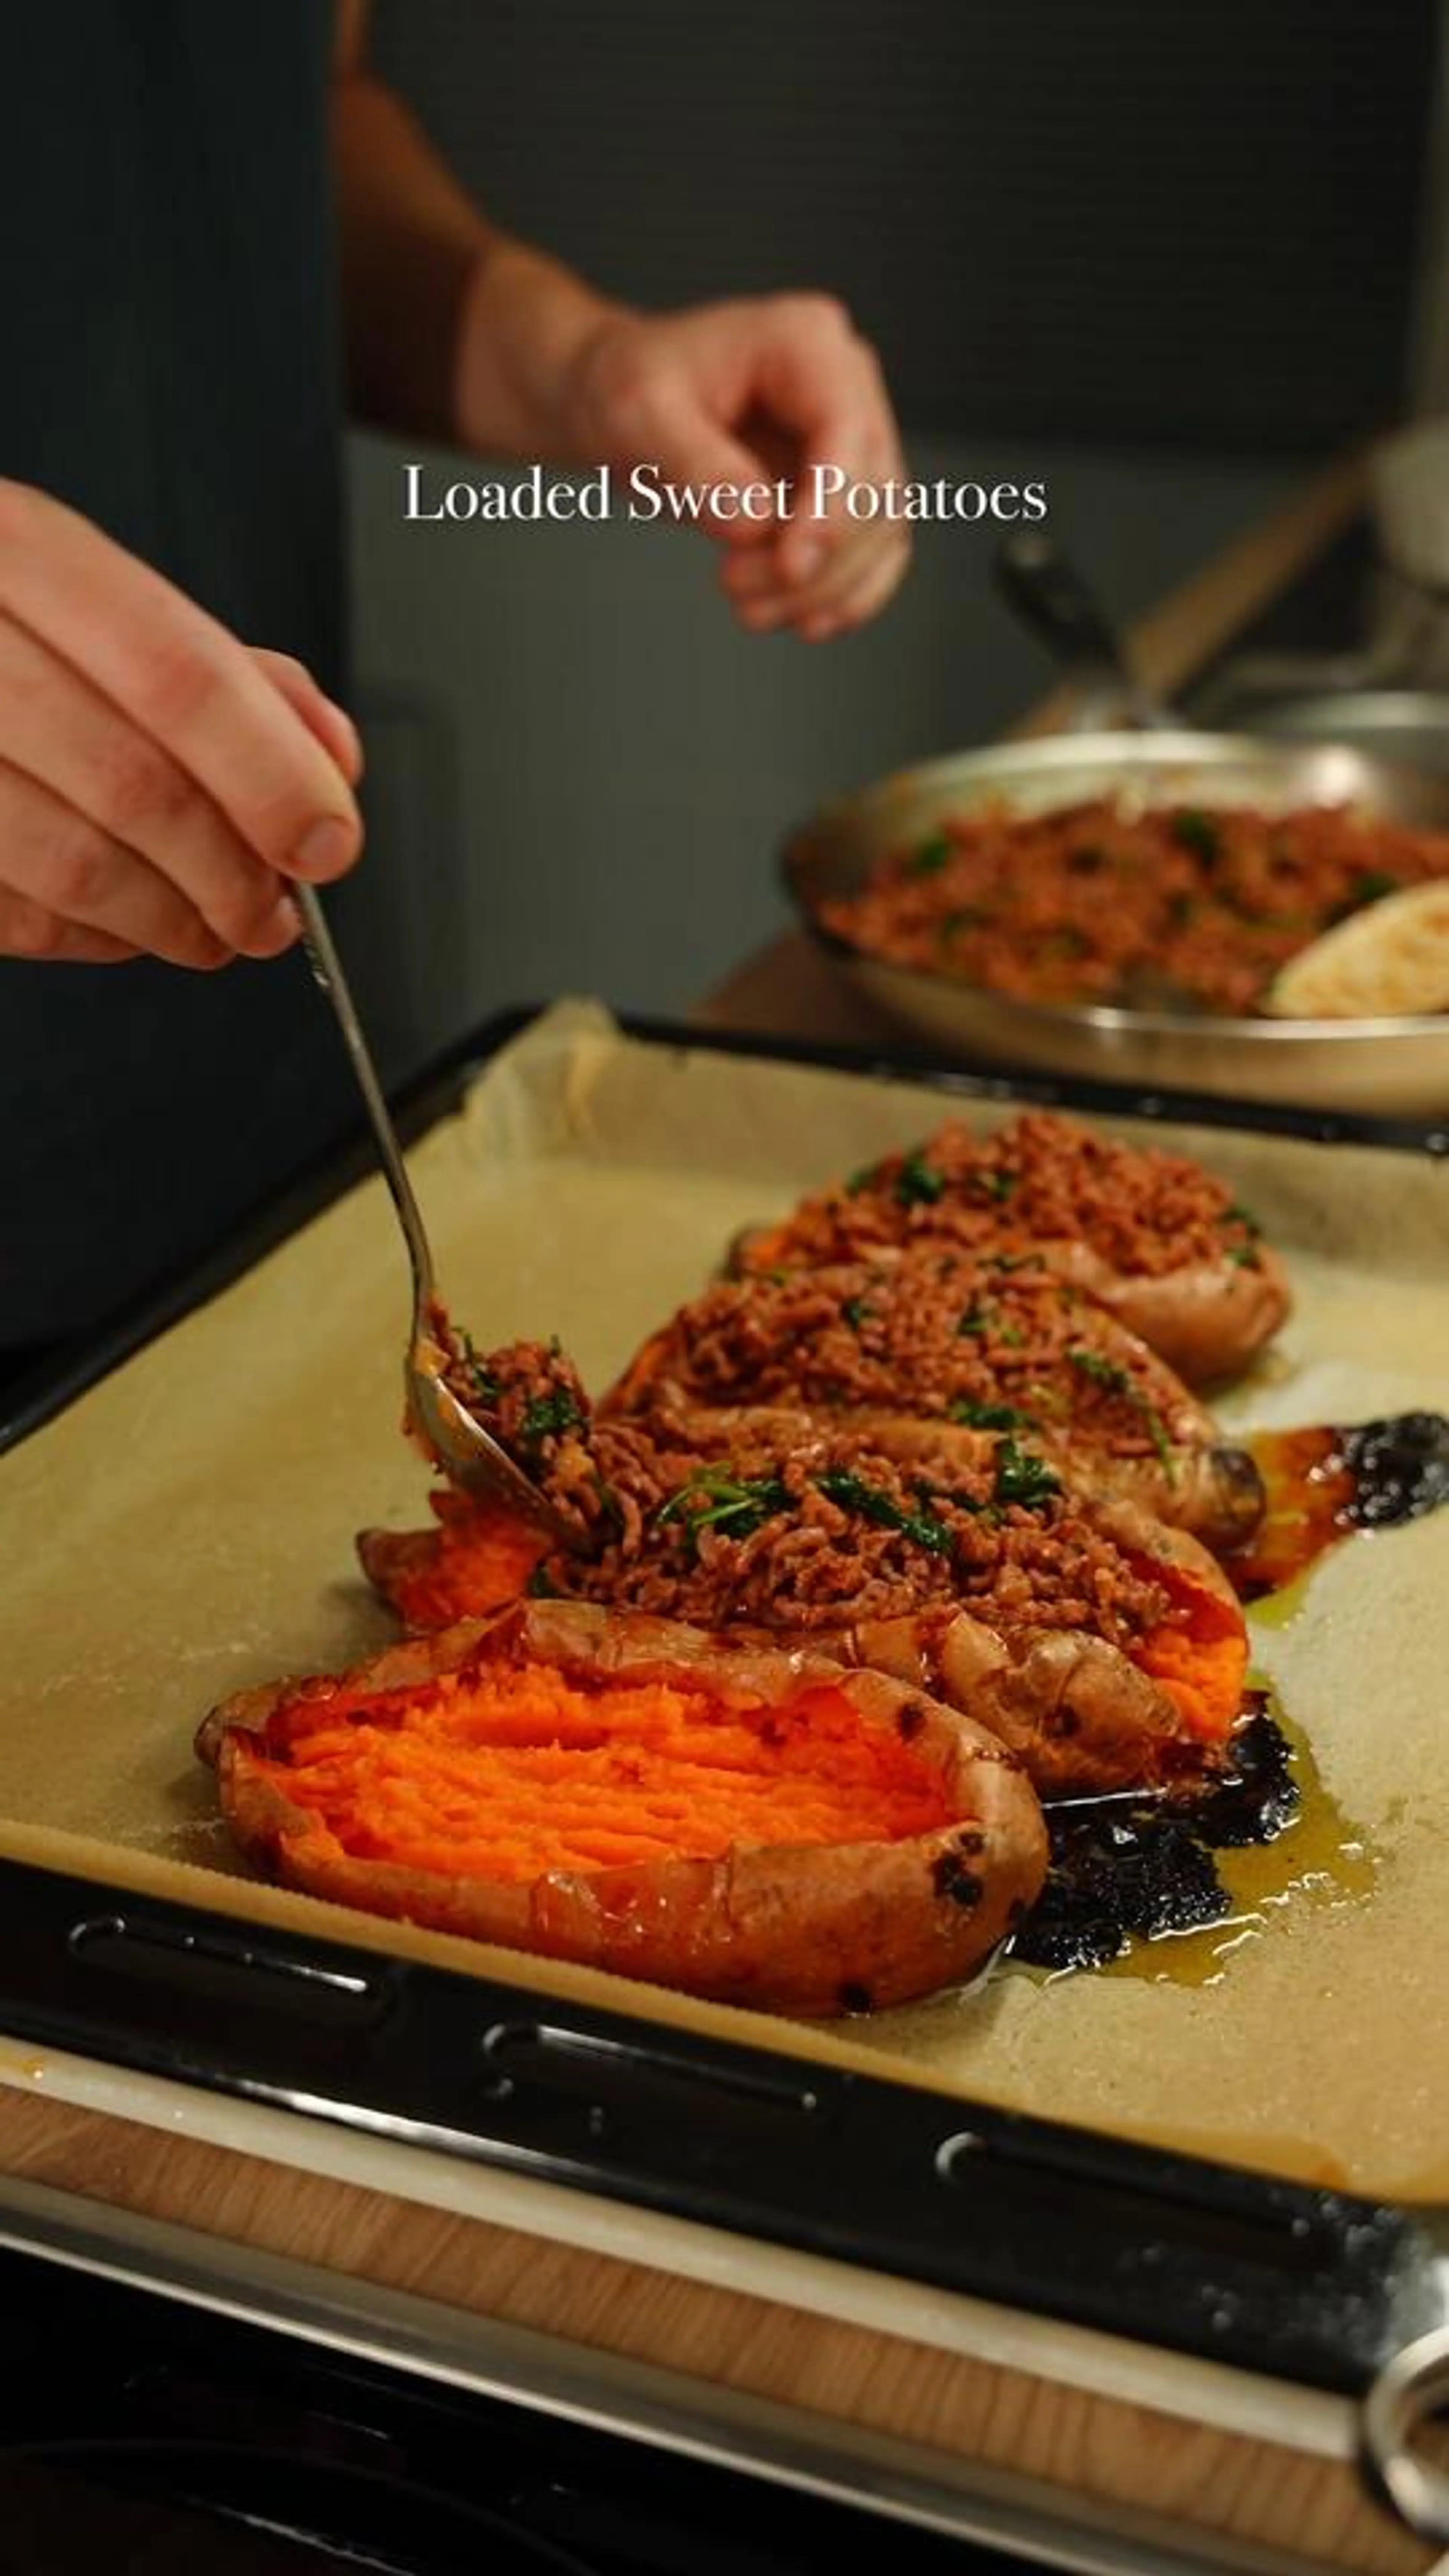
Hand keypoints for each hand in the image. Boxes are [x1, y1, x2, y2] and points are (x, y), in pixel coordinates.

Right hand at [0, 480, 363, 966]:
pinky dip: (89, 937)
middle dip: (230, 871)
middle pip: (133, 781)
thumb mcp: (98, 604)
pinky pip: (13, 914)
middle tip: (276, 913)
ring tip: (216, 931)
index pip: (177, 673)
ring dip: (169, 921)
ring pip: (72, 864)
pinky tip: (125, 926)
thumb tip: (329, 755)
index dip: (271, 773)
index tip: (329, 841)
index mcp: (16, 549)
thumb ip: (227, 671)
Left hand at [565, 294, 910, 640]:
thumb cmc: (626, 388)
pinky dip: (844, 594)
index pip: (849, 429)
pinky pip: (873, 551)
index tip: (791, 567)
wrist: (616, 403)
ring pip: (880, 531)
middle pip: (875, 489)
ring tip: (749, 608)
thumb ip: (696, 465)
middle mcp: (844, 384)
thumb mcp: (637, 414)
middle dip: (818, 560)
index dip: (833, 507)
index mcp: (803, 341)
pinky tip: (801, 620)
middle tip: (735, 587)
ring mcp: (849, 438)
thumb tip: (756, 524)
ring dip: (825, 587)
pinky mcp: (842, 488)